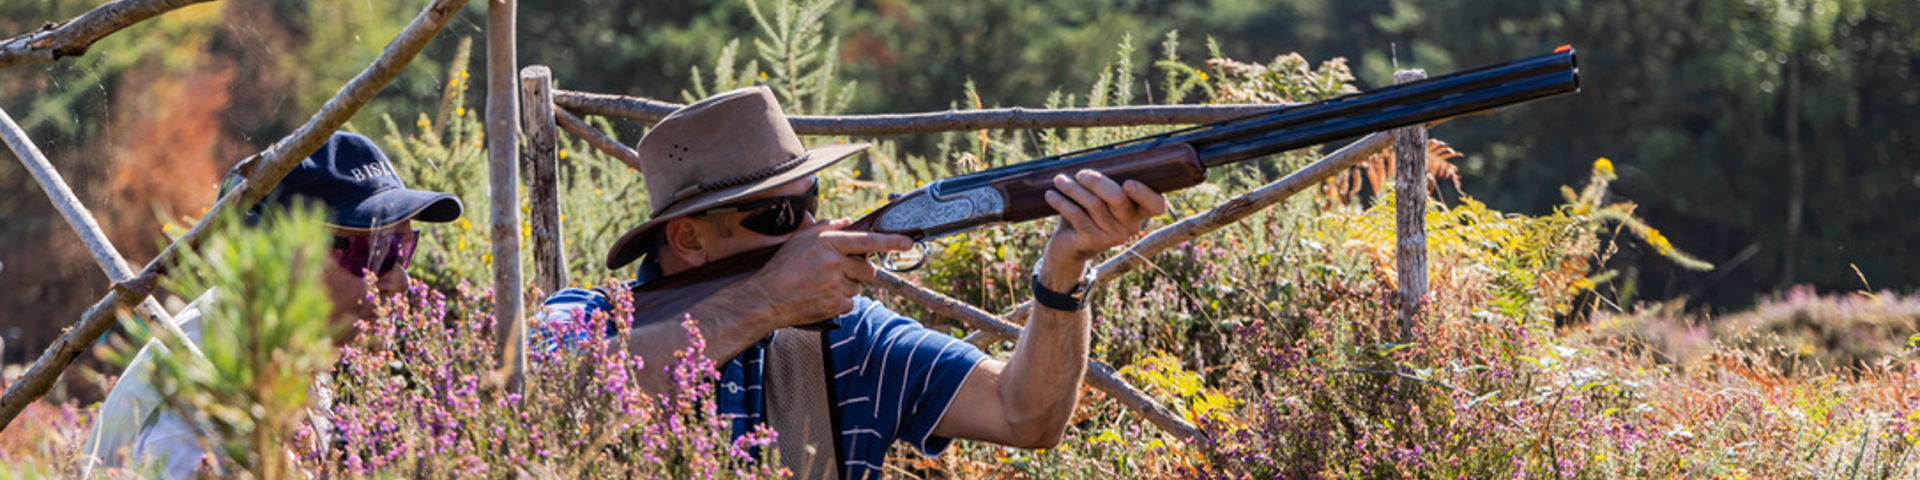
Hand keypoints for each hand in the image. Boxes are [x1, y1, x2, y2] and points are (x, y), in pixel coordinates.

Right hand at [738, 219, 911, 328]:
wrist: (768, 298)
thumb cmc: (783, 266)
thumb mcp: (802, 238)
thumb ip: (828, 227)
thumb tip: (849, 222)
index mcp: (829, 243)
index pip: (867, 241)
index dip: (891, 242)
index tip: (909, 243)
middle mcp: (836, 263)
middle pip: (867, 268)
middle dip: (859, 269)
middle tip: (838, 270)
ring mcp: (837, 286)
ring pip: (858, 286)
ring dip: (847, 285)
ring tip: (823, 283)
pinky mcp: (836, 305)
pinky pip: (850, 302)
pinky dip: (840, 300)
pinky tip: (822, 295)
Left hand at [1038, 170, 1167, 282]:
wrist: (1068, 249)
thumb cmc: (1086, 215)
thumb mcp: (1098, 198)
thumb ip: (1104, 184)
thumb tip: (1095, 161)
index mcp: (1139, 213)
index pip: (1156, 205)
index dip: (1145, 194)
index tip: (1128, 183)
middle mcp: (1131, 227)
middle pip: (1117, 198)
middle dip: (1096, 181)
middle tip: (1080, 174)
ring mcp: (1113, 237)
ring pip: (1094, 204)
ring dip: (1073, 189)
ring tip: (1058, 180)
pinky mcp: (1093, 241)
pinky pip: (1077, 215)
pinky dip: (1062, 202)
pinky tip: (1051, 194)